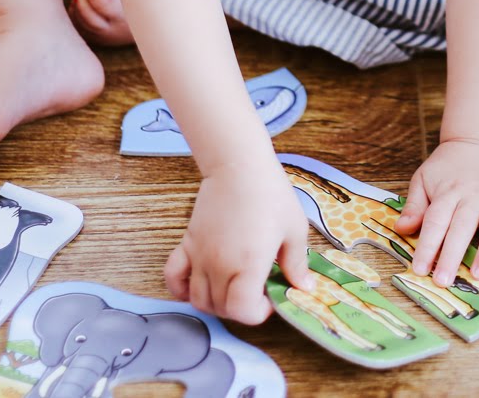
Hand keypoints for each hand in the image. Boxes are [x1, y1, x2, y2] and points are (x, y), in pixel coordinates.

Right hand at [163, 158, 312, 323]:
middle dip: (241, 309)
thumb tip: (305, 289)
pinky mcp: (187, 244)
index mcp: (248, 264)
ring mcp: (199, 256)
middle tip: (257, 291)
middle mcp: (220, 265)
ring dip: (216, 303)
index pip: (243, 312)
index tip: (271, 296)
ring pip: (198, 299)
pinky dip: (181, 289)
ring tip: (234, 288)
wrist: (239, 166)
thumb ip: (297, 264)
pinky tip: (198, 285)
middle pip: (222, 309)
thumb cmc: (270, 195)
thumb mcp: (294, 229)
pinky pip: (173, 277)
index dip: (259, 313)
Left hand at [395, 138, 478, 285]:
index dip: (427, 246)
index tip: (420, 269)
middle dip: (453, 256)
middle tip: (444, 281)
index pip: (436, 221)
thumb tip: (401, 230)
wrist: (478, 142)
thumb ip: (414, 206)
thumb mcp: (424, 179)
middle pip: (462, 227)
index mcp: (448, 190)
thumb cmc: (447, 166)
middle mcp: (474, 194)